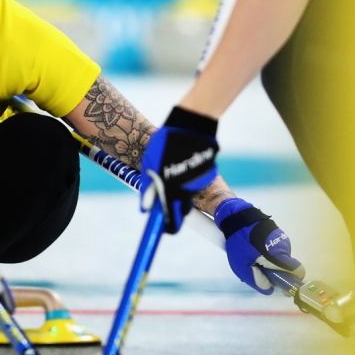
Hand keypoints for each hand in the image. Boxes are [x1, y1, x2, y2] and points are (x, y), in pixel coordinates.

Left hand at [142, 106, 218, 233]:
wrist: (190, 125)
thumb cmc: (163, 145)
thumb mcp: (149, 165)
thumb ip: (148, 188)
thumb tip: (146, 208)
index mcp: (172, 191)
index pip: (172, 220)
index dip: (168, 226)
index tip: (165, 229)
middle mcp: (188, 190)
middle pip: (182, 209)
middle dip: (174, 205)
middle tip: (165, 192)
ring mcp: (200, 182)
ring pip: (188, 194)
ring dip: (180, 188)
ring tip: (172, 167)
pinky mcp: (209, 174)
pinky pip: (196, 182)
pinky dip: (189, 177)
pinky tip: (183, 162)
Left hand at [214, 197, 305, 294]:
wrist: (237, 216)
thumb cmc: (240, 242)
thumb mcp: (242, 266)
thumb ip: (257, 280)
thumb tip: (269, 289)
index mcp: (280, 257)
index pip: (298, 272)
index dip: (291, 280)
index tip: (279, 282)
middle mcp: (285, 247)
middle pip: (287, 266)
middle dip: (275, 271)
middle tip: (258, 269)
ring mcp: (282, 238)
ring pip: (281, 257)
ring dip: (271, 261)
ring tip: (253, 257)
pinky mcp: (277, 232)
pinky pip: (276, 248)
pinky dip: (269, 252)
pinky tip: (255, 248)